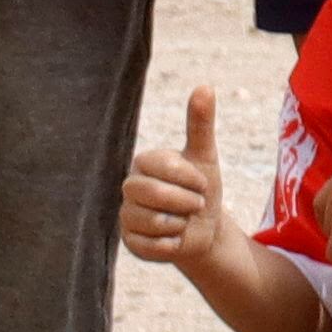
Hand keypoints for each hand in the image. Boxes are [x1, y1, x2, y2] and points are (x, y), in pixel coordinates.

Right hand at [119, 87, 232, 265]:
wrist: (204, 229)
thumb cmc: (201, 188)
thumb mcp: (205, 156)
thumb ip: (200, 123)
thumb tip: (205, 85)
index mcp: (144, 162)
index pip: (163, 166)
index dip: (190, 178)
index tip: (202, 183)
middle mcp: (129, 187)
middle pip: (154, 194)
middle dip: (186, 202)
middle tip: (197, 204)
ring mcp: (126, 216)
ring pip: (153, 222)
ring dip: (180, 224)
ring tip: (183, 221)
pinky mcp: (130, 243)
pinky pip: (151, 246)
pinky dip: (172, 245)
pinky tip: (175, 238)